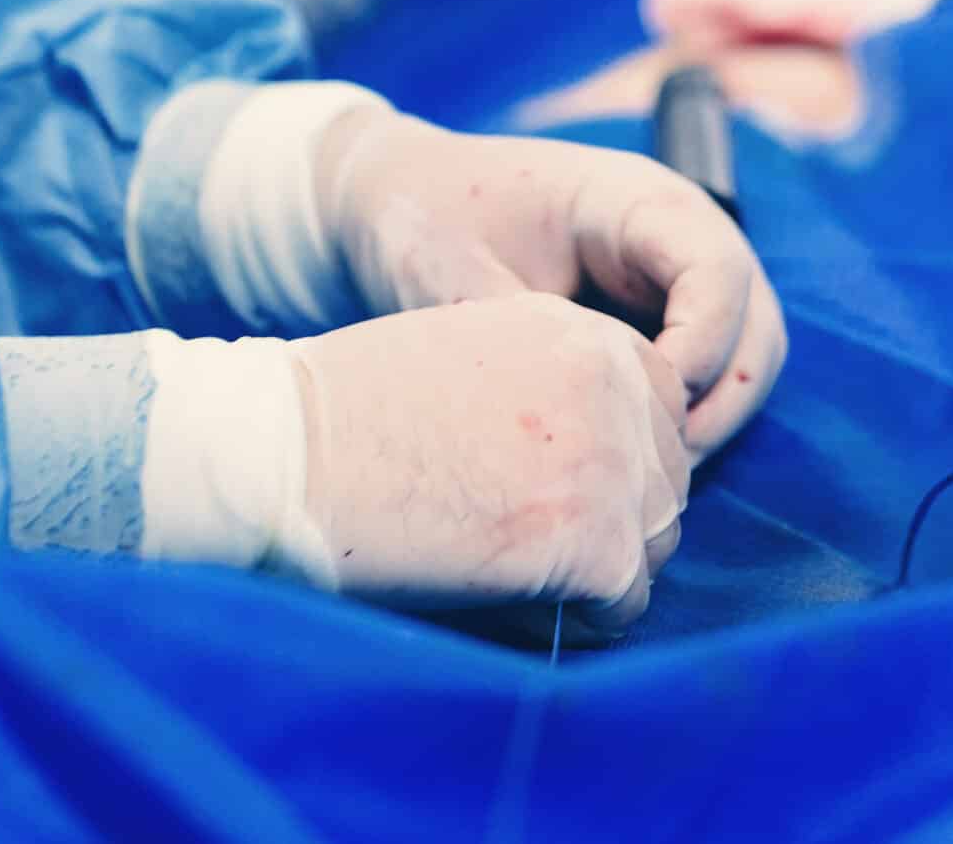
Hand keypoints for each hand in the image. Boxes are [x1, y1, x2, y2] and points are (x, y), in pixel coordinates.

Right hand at [288, 295, 688, 629]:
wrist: (286, 455)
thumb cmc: (348, 415)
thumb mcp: (468, 359)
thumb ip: (547, 390)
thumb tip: (598, 465)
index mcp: (580, 330)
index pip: (661, 405)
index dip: (615, 458)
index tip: (553, 487)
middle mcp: (613, 383)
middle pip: (666, 478)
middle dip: (613, 518)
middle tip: (526, 542)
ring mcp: (612, 462)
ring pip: (654, 544)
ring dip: (597, 570)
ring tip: (509, 571)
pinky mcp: (597, 543)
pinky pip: (625, 607)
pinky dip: (576, 622)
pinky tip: (507, 601)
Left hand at [317, 109, 784, 457]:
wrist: (397, 198)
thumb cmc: (425, 216)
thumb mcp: (452, 267)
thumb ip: (514, 334)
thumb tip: (560, 413)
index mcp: (634, 199)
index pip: (718, 272)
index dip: (701, 348)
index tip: (645, 404)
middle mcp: (672, 233)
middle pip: (754, 323)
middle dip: (720, 399)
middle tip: (659, 462)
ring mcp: (671, 276)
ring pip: (742, 355)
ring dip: (711, 417)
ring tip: (646, 471)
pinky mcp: (656, 315)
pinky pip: (705, 371)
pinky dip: (686, 417)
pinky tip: (631, 458)